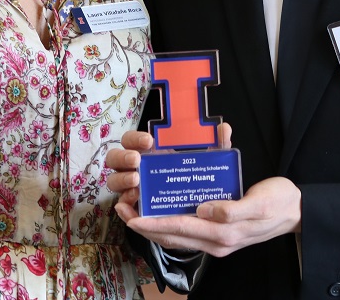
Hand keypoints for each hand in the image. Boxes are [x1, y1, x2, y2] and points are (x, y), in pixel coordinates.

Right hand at [106, 124, 232, 211]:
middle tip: (137, 161)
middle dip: (122, 157)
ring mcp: (131, 188)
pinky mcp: (134, 210)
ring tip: (136, 181)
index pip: (131, 140)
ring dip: (121, 180)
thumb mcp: (205, 162)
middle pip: (115, 158)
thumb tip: (224, 128)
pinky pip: (122, 209)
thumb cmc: (193, 178)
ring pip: (114, 182)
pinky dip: (123, 208)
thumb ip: (215, 146)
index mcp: (147, 152)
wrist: (197, 208)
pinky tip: (128, 206)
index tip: (149, 141)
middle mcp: (134, 168)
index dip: (135, 138)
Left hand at [116, 175, 301, 257]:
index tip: (132, 217)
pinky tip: (162, 212)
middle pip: (173, 235)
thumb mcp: (259, 203)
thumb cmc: (279, 202)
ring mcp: (218, 240)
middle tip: (123, 210)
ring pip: (178, 235)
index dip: (154, 223)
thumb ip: (232, 209)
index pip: (181, 228)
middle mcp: (217, 241)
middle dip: (145, 225)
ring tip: (134, 211)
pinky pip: (189, 231)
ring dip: (154, 226)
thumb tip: (204, 209)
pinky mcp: (220, 233)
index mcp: (224, 233)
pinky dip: (171, 224)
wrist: (297, 211)